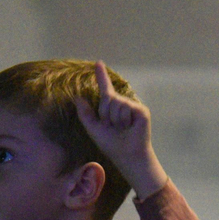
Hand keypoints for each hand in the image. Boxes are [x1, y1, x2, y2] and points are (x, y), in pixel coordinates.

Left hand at [73, 61, 167, 198]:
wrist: (126, 156)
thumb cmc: (111, 145)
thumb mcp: (94, 129)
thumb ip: (85, 114)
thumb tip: (77, 98)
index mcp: (111, 108)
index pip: (105, 89)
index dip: (101, 76)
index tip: (98, 63)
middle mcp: (122, 104)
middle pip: (108, 98)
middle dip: (106, 114)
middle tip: (114, 128)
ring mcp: (132, 107)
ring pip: (116, 103)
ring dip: (115, 119)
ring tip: (122, 129)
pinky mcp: (141, 111)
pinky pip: (126, 107)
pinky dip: (124, 119)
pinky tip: (129, 127)